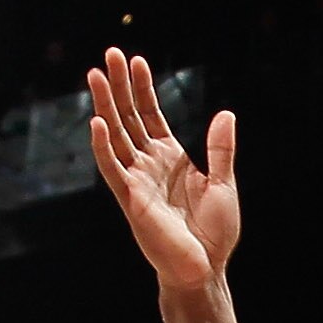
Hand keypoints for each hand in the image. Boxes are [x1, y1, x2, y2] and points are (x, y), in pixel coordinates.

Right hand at [88, 49, 239, 288]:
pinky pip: (113, 169)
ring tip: (96, 76)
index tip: (136, 61)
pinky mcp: (131, 200)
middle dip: (119, 86)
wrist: (204, 268)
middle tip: (109, 54)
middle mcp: (149, 165)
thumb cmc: (214, 233)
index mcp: (171, 158)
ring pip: (116, 136)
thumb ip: (220, 149)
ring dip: (106, 106)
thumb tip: (226, 114)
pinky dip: (104, 147)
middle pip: (129, 118)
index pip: (150, 116)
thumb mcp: (224, 183)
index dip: (143, 89)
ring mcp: (137, 180)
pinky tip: (97, 122)